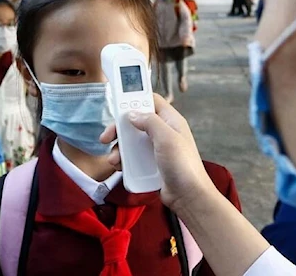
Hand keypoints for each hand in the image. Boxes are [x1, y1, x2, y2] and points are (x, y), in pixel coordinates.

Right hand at [100, 94, 215, 209]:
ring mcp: (156, 148)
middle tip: (107, 136)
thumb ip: (149, 121)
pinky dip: (124, 160)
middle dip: (120, 128)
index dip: (134, 98)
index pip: (151, 100)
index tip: (117, 102)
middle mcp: (163, 132)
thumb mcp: (166, 138)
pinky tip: (119, 166)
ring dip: (119, 148)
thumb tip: (132, 113)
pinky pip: (133, 157)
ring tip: (114, 159)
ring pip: (132, 141)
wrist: (189, 197)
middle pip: (136, 121)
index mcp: (170, 121)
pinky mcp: (151, 163)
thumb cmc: (184, 167)